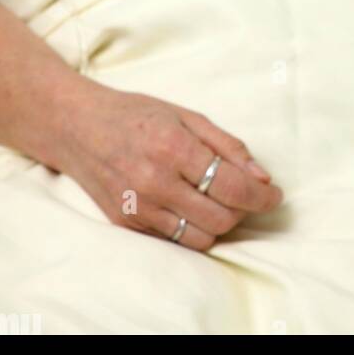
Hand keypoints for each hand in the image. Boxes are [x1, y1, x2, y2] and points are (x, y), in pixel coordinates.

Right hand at [56, 80, 283, 250]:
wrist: (79, 128)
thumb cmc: (136, 114)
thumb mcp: (187, 115)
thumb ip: (228, 146)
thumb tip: (262, 177)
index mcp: (174, 148)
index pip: (232, 187)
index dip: (262, 197)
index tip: (274, 195)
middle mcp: (155, 183)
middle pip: (221, 218)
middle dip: (244, 210)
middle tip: (246, 194)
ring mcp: (139, 208)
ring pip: (201, 238)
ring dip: (221, 223)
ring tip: (219, 201)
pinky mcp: (127, 224)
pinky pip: (175, 240)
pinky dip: (193, 229)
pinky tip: (192, 206)